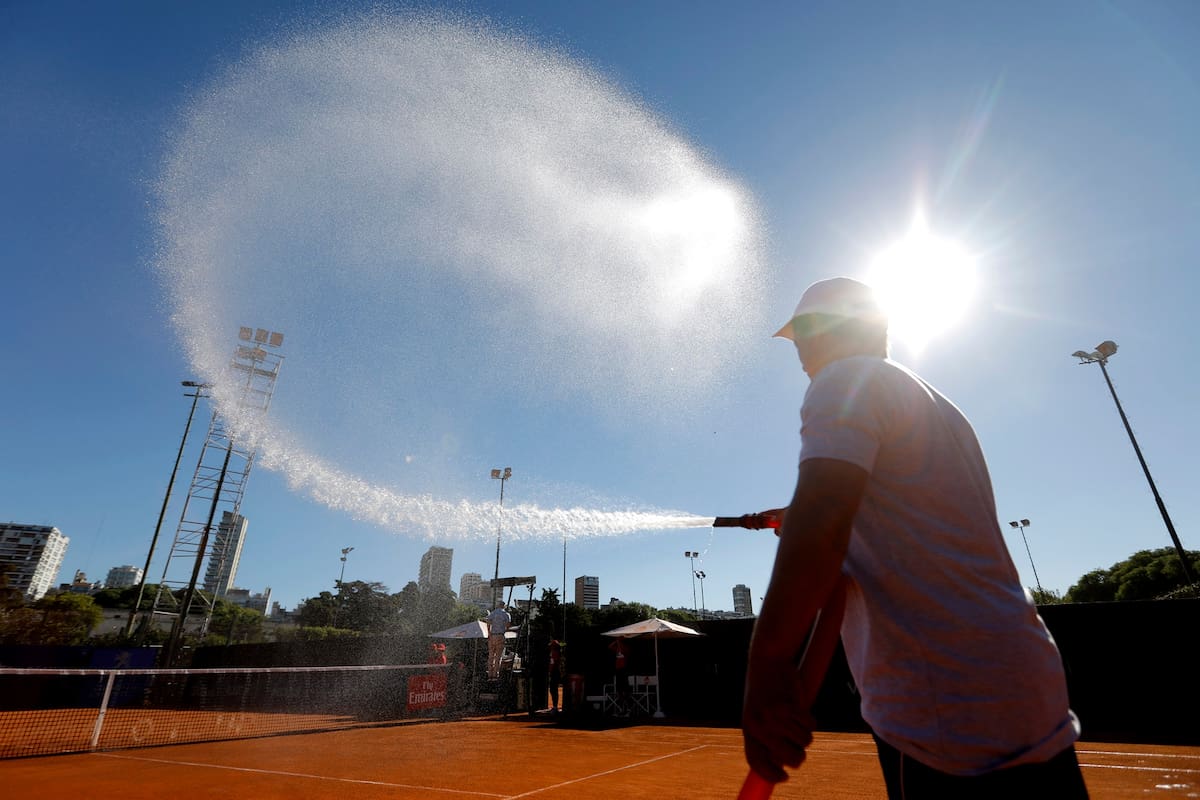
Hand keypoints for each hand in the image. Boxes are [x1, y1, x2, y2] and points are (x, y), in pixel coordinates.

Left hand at [742, 659, 815, 782]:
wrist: (768, 658)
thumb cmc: (765, 688)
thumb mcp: (757, 712)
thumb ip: (765, 735)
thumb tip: (782, 761)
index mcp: (748, 729)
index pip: (756, 762)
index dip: (770, 774)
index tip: (783, 777)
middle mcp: (760, 726)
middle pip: (789, 759)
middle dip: (799, 755)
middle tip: (799, 744)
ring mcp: (775, 717)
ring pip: (804, 742)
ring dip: (806, 734)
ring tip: (798, 719)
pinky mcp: (790, 706)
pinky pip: (810, 726)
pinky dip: (811, 721)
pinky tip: (802, 709)